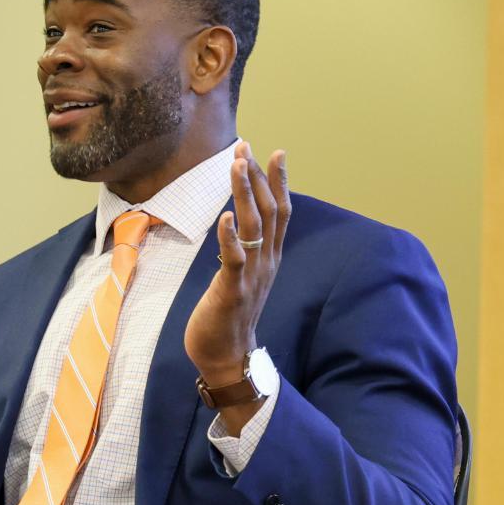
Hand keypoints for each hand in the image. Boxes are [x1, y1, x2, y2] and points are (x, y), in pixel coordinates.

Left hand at [184, 142, 289, 429]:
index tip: (276, 152)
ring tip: (237, 166)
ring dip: (244, 195)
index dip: (279, 181)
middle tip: (246, 148)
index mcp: (269, 256)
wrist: (227, 357)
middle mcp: (265, 262)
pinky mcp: (232, 291)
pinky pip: (234, 261)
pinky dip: (230, 239)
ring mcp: (251, 276)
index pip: (280, 211)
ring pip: (253, 228)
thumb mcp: (243, 274)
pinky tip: (224, 218)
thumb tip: (239, 220)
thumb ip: (246, 247)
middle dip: (257, 177)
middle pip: (268, 212)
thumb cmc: (230, 314)